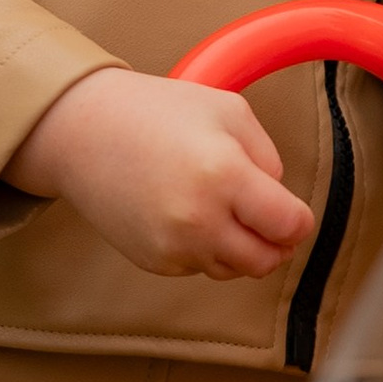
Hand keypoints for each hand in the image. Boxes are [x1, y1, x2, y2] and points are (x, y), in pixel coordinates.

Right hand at [9, 68, 314, 280]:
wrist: (83, 133)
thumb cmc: (158, 112)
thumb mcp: (230, 112)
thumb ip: (269, 157)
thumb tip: (280, 202)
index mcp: (225, 175)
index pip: (290, 226)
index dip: (299, 220)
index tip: (292, 210)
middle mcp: (200, 220)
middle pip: (267, 260)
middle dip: (276, 241)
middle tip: (268, 218)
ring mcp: (174, 246)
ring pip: (234, 269)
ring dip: (241, 247)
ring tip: (224, 209)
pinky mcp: (154, 261)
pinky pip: (200, 267)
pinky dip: (206, 249)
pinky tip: (189, 214)